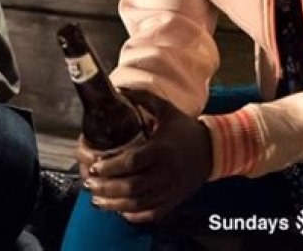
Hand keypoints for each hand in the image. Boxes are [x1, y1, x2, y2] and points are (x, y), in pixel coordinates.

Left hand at [77, 90, 211, 223]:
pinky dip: (134, 215)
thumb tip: (118, 88)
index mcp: (161, 149)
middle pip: (132, 187)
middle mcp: (166, 173)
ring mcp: (170, 190)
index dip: (111, 167)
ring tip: (97, 200)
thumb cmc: (184, 128)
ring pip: (139, 204)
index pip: (132, 162)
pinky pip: (152, 214)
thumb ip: (142, 97)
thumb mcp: (166, 108)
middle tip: (90, 184)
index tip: (95, 167)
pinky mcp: (174, 201)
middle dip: (107, 188)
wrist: (212, 150)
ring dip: (115, 204)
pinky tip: (119, 210)